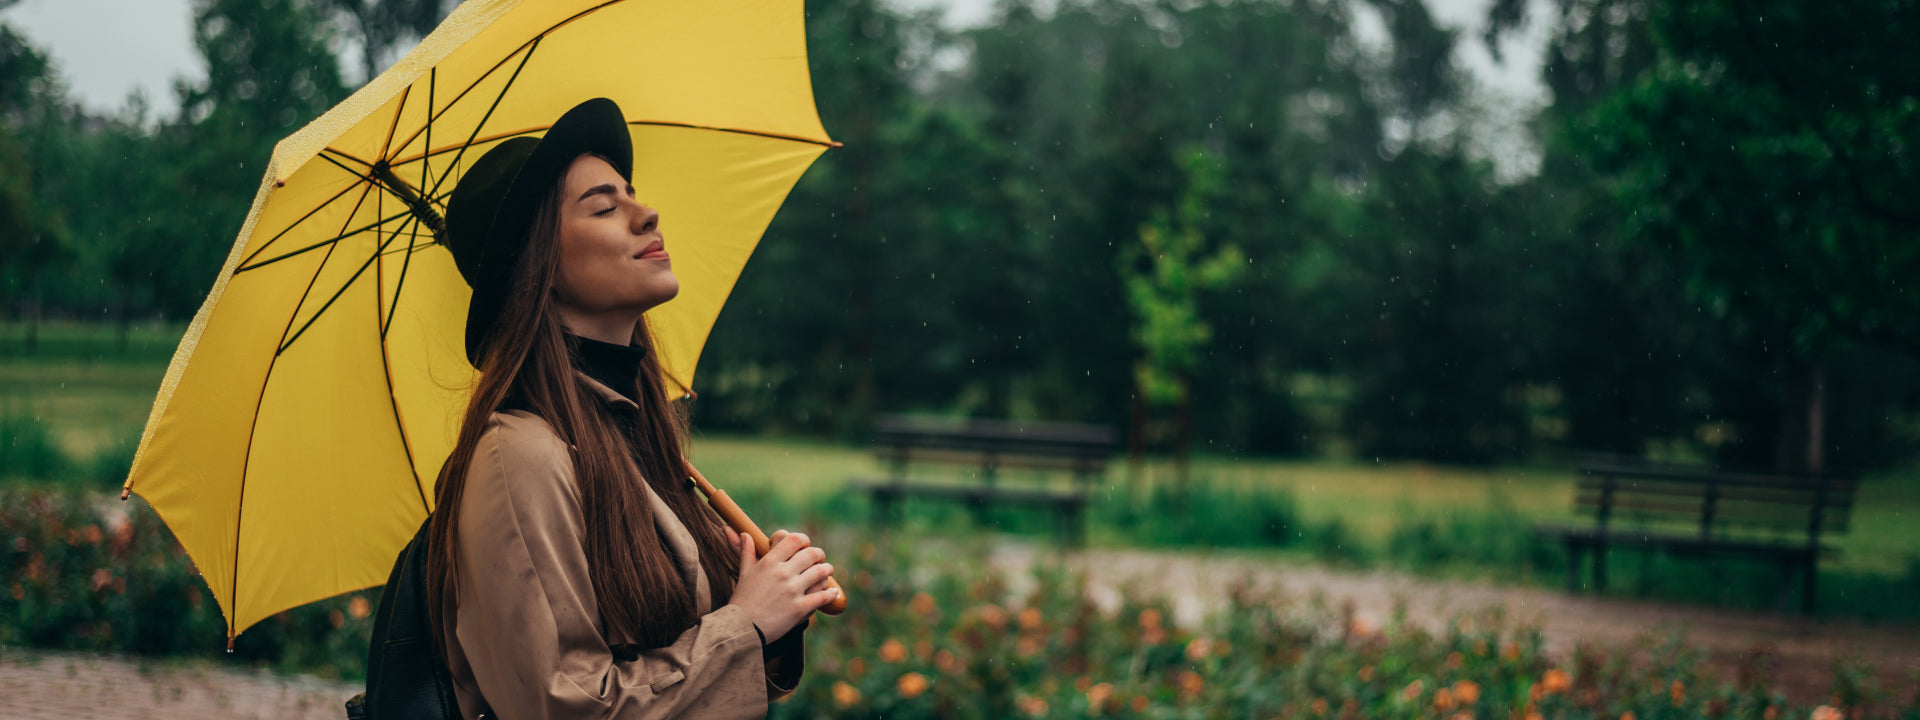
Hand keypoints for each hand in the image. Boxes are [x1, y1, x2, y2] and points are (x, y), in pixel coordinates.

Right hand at [724, 527, 836, 641]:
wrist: (740, 629)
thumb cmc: (741, 601)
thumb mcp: (743, 574)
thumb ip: (747, 552)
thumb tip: (745, 534)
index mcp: (770, 562)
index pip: (795, 540)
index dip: (804, 540)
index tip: (806, 546)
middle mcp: (783, 573)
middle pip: (812, 554)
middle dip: (819, 555)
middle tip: (820, 559)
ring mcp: (793, 590)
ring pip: (821, 572)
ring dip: (827, 571)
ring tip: (827, 572)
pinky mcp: (800, 608)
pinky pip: (823, 596)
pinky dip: (831, 594)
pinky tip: (832, 593)